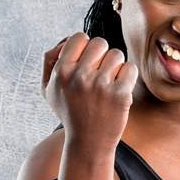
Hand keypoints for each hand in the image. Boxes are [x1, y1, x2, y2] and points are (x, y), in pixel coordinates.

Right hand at [41, 32, 138, 153]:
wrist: (88, 141)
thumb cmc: (70, 111)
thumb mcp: (49, 89)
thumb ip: (50, 60)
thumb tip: (66, 39)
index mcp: (61, 72)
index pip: (79, 37)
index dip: (86, 46)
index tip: (87, 61)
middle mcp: (80, 77)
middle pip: (100, 43)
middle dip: (102, 55)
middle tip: (100, 72)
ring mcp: (101, 85)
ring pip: (117, 54)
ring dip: (115, 66)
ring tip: (108, 83)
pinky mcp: (120, 94)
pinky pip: (130, 68)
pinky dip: (128, 76)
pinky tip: (119, 88)